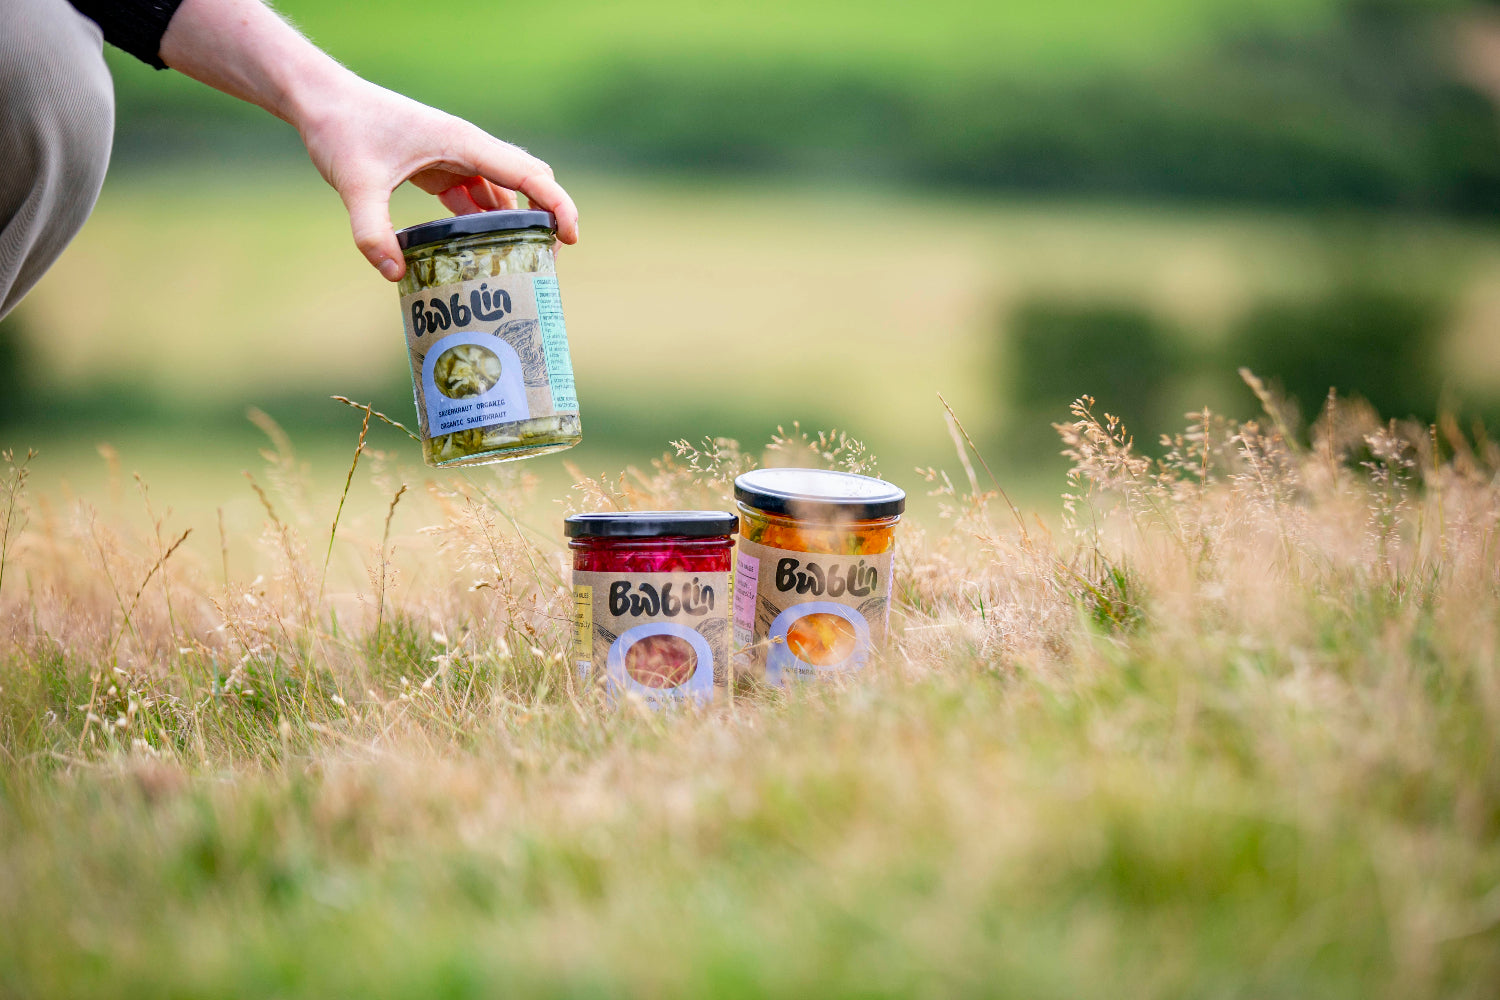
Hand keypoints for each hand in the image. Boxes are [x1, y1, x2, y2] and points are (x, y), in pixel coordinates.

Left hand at [296, 76, 579, 280]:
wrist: (320, 101)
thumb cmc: (341, 130)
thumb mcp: (354, 184)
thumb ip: (372, 232)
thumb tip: (394, 275)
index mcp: (462, 144)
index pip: (528, 175)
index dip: (558, 205)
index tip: (571, 238)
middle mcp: (467, 147)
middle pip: (527, 180)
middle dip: (546, 216)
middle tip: (548, 260)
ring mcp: (454, 156)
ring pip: (502, 190)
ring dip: (515, 223)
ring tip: (519, 264)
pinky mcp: (439, 166)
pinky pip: (475, 196)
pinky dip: (484, 222)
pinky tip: (479, 252)